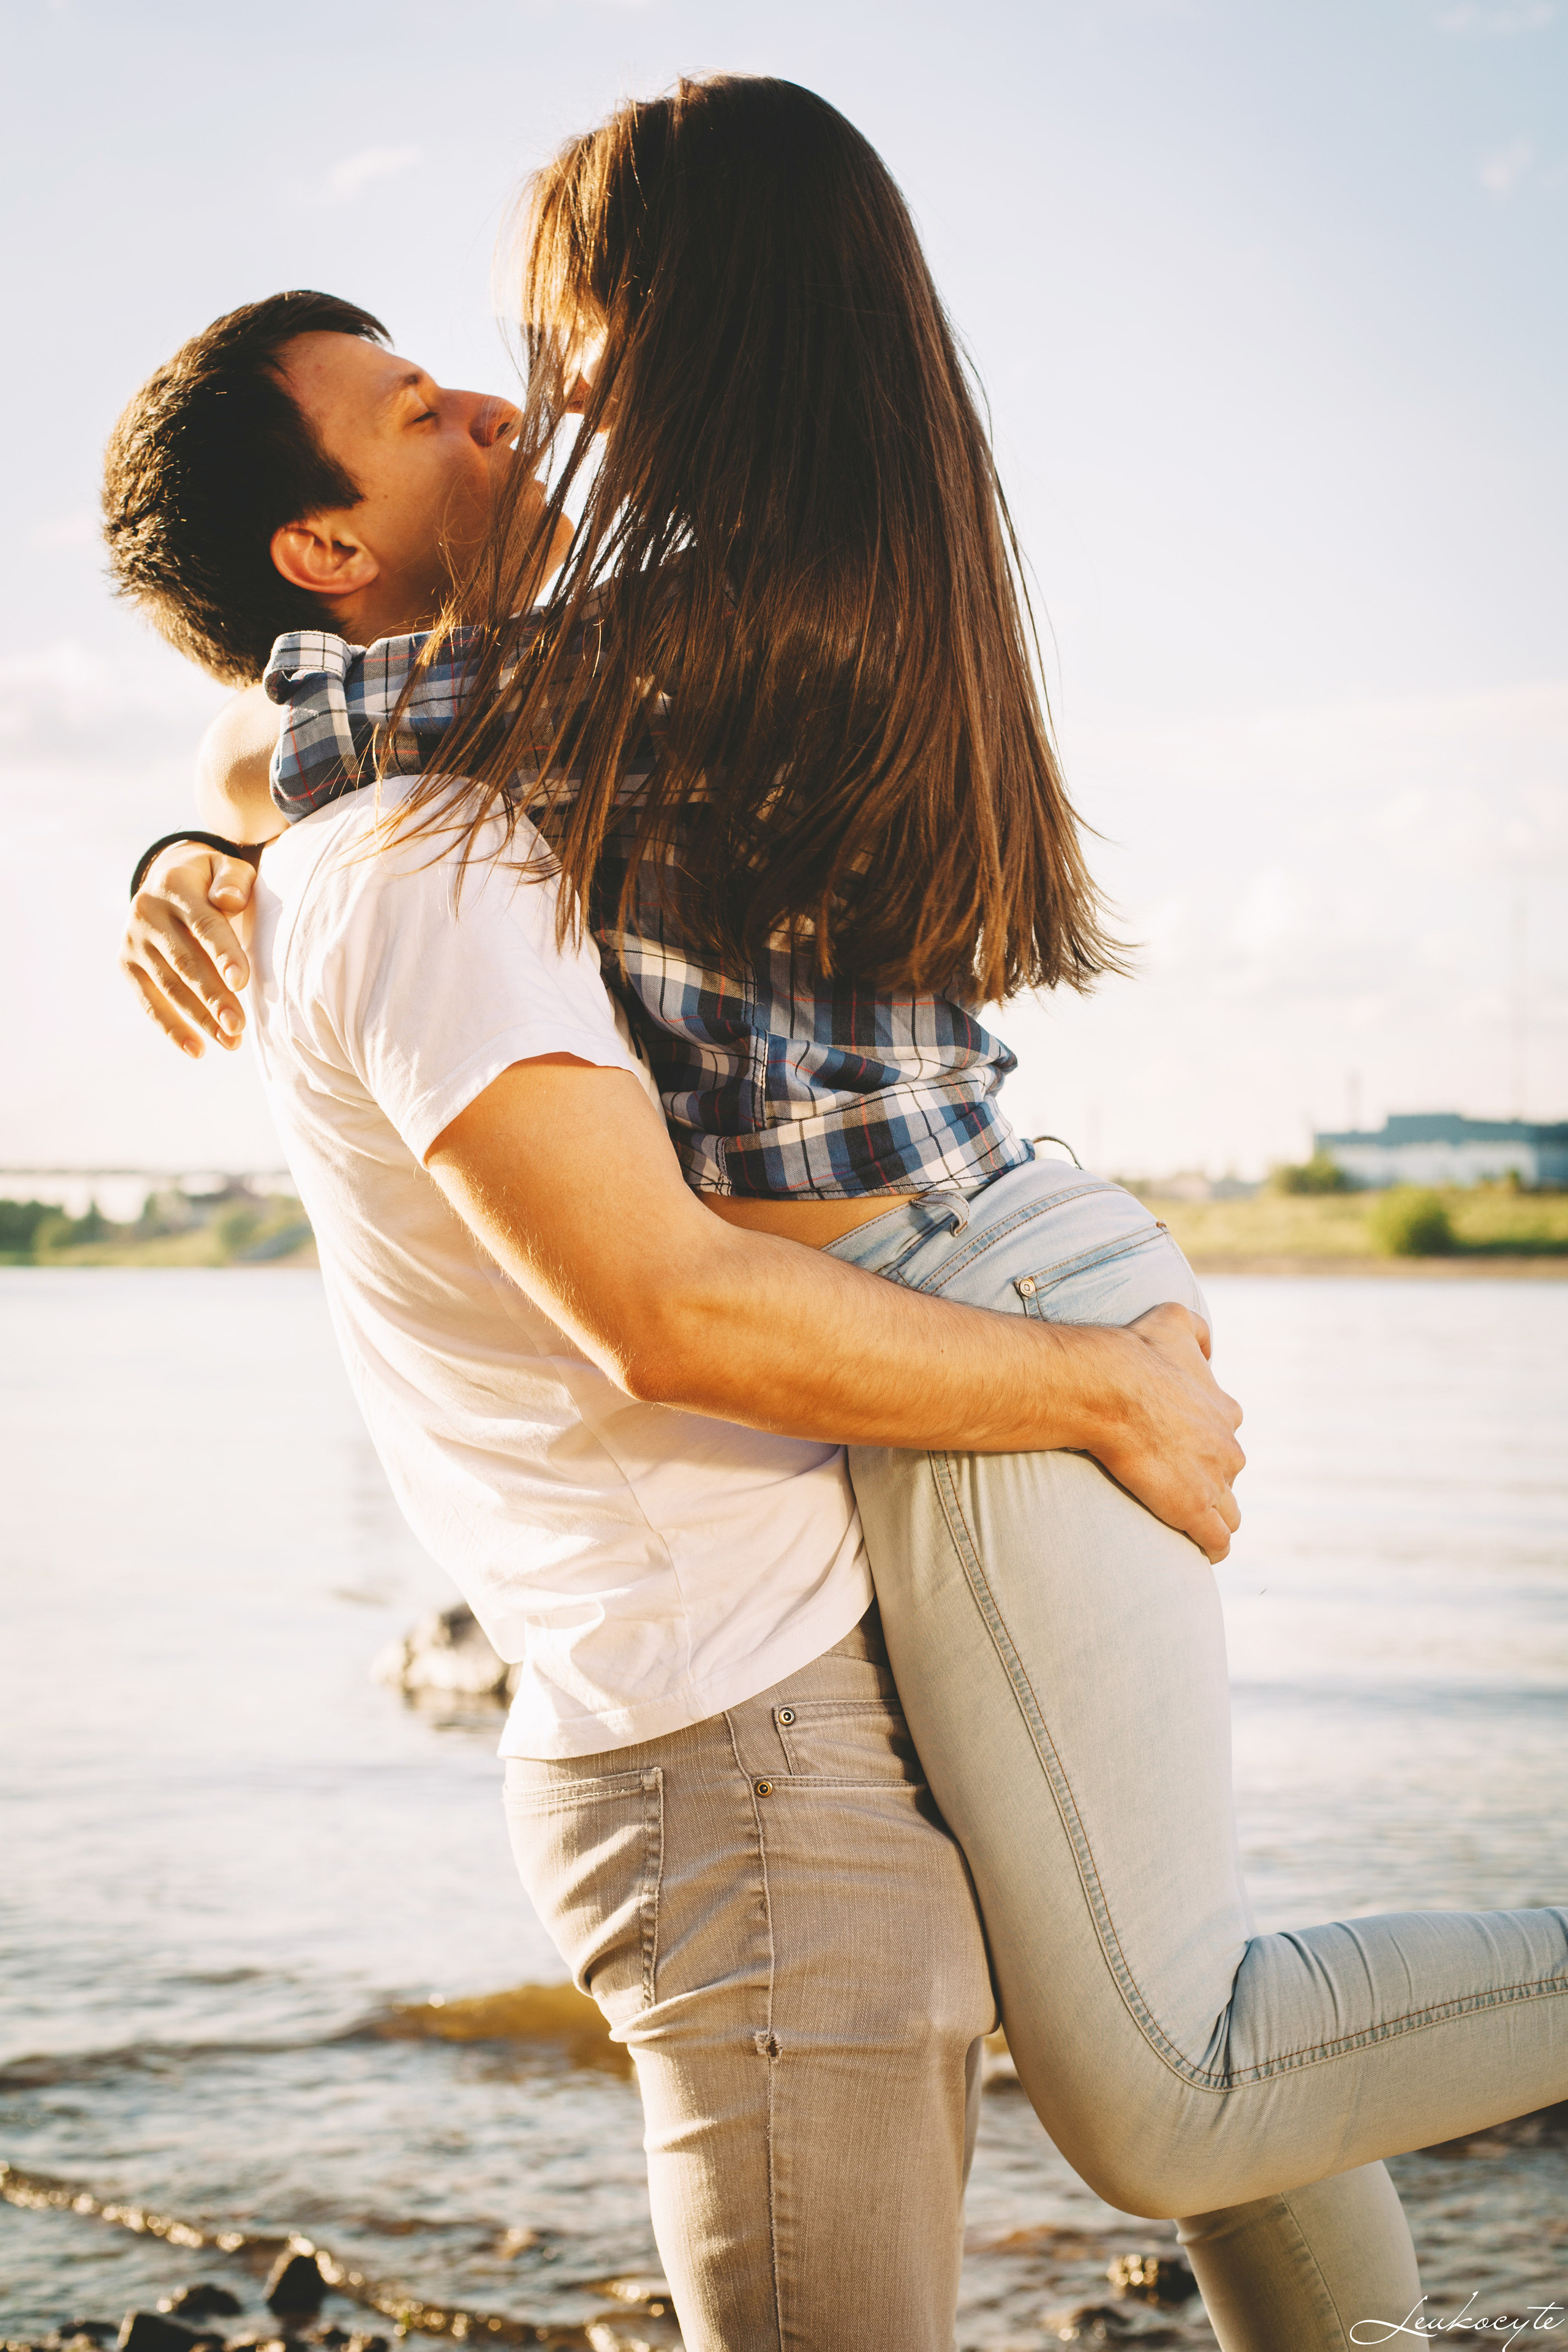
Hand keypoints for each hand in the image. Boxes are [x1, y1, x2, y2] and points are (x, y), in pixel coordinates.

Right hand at [121, 843, 257, 1057]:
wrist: (167, 877)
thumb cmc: (212, 880)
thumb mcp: (227, 868)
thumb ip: (234, 881)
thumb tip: (228, 902)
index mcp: (175, 886)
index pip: (203, 924)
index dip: (223, 954)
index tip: (242, 982)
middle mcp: (147, 913)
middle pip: (185, 961)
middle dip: (213, 997)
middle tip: (238, 1026)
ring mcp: (133, 940)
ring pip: (169, 986)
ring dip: (199, 1018)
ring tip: (231, 1041)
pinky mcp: (127, 963)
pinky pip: (149, 1001)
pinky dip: (172, 1028)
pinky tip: (197, 1049)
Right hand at [1094, 1303, 1244, 1562]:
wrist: (1108, 1388)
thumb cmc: (1136, 1354)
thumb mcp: (1174, 1321)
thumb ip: (1197, 1330)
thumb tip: (1209, 1348)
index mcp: (1224, 1411)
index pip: (1226, 1436)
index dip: (1205, 1446)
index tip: (1180, 1451)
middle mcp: (1228, 1448)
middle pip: (1228, 1475)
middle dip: (1208, 1481)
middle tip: (1173, 1485)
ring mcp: (1214, 1482)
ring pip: (1229, 1512)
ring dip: (1213, 1518)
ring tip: (1187, 1523)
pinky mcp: (1194, 1510)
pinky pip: (1217, 1542)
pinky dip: (1212, 1548)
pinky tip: (1200, 1549)